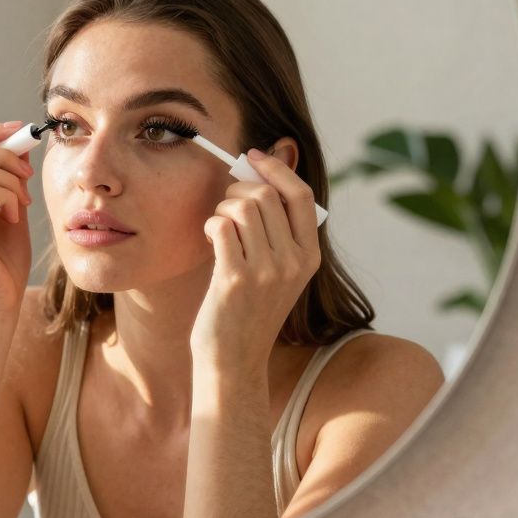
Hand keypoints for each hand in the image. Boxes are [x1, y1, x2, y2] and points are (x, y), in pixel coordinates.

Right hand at [0, 121, 35, 316]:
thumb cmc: (5, 264)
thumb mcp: (12, 211)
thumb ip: (12, 181)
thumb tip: (21, 146)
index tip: (21, 131)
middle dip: (4, 153)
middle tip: (27, 175)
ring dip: (9, 178)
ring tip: (22, 202)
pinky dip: (6, 196)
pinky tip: (14, 216)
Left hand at [190, 149, 321, 365]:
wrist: (233, 361)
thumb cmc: (247, 311)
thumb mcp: (277, 273)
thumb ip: (276, 231)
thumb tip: (261, 175)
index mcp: (309, 257)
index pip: (301, 195)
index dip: (277, 169)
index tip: (254, 157)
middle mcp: (293, 262)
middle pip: (266, 195)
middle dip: (238, 190)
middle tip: (224, 206)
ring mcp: (265, 271)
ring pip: (242, 207)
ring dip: (221, 208)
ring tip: (217, 227)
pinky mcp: (234, 279)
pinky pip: (220, 226)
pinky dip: (210, 224)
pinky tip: (208, 239)